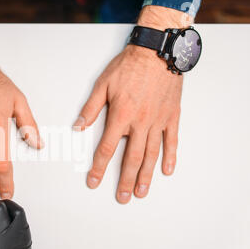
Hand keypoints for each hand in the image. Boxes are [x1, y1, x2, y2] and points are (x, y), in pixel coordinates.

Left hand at [74, 6, 191, 203]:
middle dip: (125, 181)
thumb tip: (78, 127)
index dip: (99, 168)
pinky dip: (170, 157)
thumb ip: (90, 109)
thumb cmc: (129, 66)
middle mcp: (140, 123)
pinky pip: (171, 141)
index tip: (94, 182)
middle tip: (123, 197)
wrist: (157, 51)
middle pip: (131, 159)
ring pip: (151, 154)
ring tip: (142, 191)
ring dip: (146, 176)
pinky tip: (166, 171)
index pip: (106, 149)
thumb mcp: (103, 85)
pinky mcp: (171, 116)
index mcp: (121, 116)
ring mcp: (158, 121)